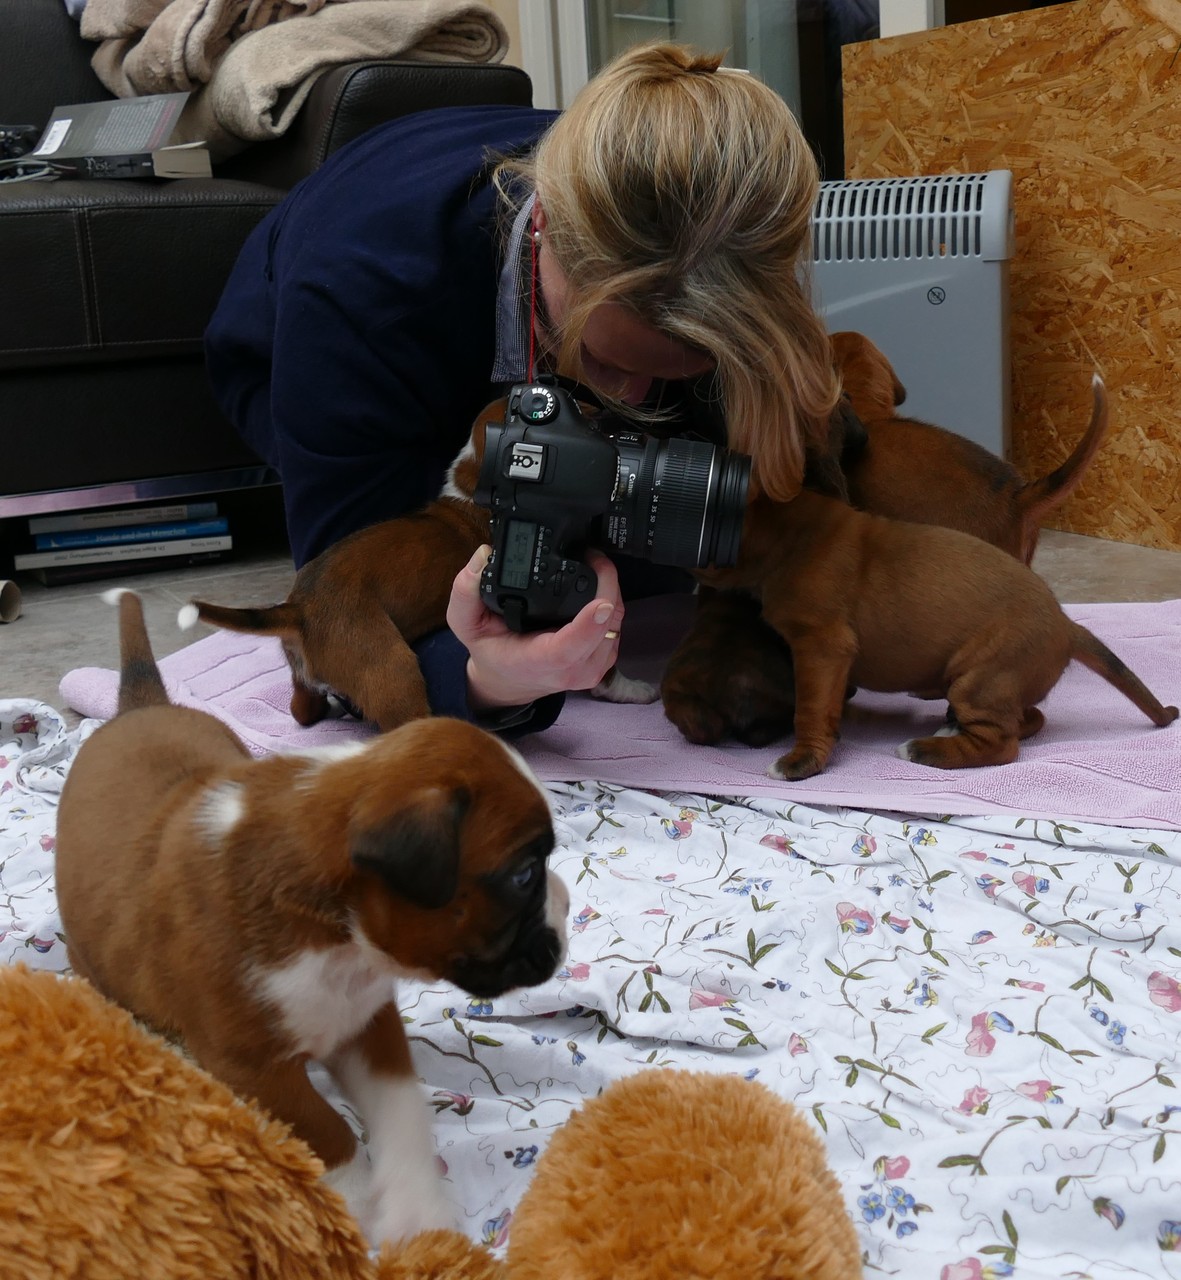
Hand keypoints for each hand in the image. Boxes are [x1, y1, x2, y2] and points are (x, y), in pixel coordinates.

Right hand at [446, 546, 623, 710]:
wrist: (508, 680)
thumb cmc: (491, 650)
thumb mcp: (466, 623)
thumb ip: (466, 592)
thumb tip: (484, 556)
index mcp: (540, 661)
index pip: (570, 647)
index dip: (588, 624)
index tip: (600, 602)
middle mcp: (572, 669)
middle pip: (605, 626)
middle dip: (606, 585)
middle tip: (590, 554)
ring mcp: (593, 668)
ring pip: (616, 623)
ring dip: (610, 590)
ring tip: (592, 564)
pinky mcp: (604, 660)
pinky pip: (617, 627)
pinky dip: (611, 603)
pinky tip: (595, 587)